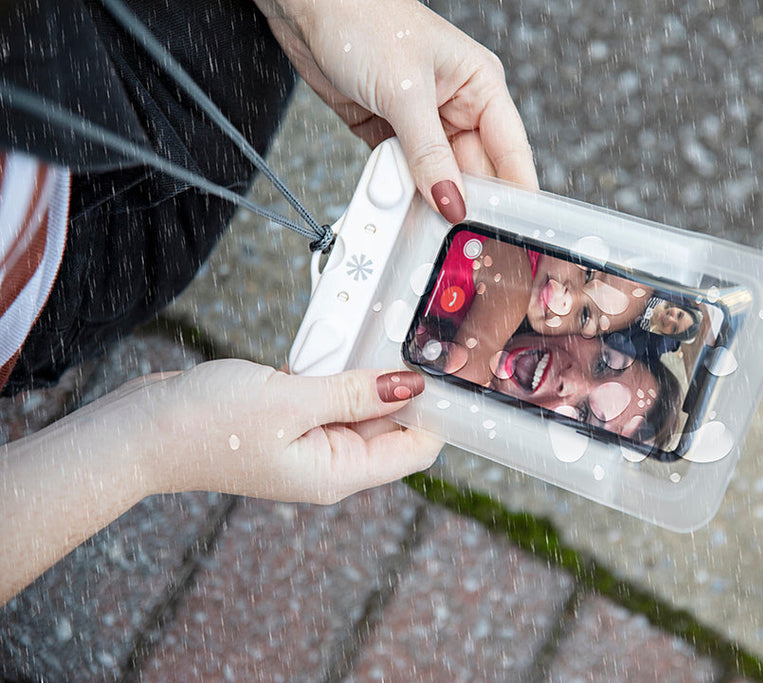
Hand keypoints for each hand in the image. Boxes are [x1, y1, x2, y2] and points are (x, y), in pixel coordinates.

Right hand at [136, 360, 440, 501]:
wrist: (140, 430)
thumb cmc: (205, 426)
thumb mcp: (290, 402)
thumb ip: (353, 392)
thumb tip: (411, 386)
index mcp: (338, 472)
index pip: (415, 449)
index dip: (439, 414)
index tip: (454, 370)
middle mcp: (330, 462)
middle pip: (392, 424)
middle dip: (406, 384)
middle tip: (419, 334)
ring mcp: (310, 442)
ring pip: (361, 403)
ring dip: (369, 371)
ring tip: (382, 329)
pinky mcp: (291, 421)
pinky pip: (330, 394)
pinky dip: (338, 368)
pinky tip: (340, 340)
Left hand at [254, 0, 538, 221]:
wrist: (306, 7)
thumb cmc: (363, 18)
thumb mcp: (405, 90)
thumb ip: (429, 153)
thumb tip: (451, 200)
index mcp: (480, 85)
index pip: (511, 150)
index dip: (516, 192)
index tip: (514, 229)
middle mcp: (457, 106)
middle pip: (475, 172)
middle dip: (465, 201)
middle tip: (459, 235)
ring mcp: (423, 124)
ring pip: (438, 178)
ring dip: (426, 197)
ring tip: (418, 216)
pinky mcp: (391, 135)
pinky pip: (404, 175)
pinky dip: (397, 189)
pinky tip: (393, 198)